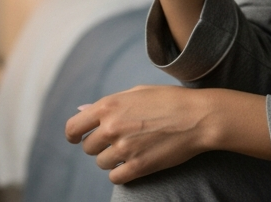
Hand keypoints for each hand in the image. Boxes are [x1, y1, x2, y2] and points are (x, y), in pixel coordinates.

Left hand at [64, 86, 214, 183]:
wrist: (198, 118)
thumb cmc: (169, 100)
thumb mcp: (136, 92)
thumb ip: (107, 103)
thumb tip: (81, 110)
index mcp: (108, 106)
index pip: (73, 127)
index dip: (72, 135)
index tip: (76, 139)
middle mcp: (111, 128)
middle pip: (88, 147)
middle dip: (98, 146)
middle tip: (115, 141)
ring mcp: (124, 149)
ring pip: (102, 163)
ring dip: (111, 159)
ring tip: (129, 150)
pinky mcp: (138, 167)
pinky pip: (115, 178)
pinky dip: (121, 174)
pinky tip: (131, 164)